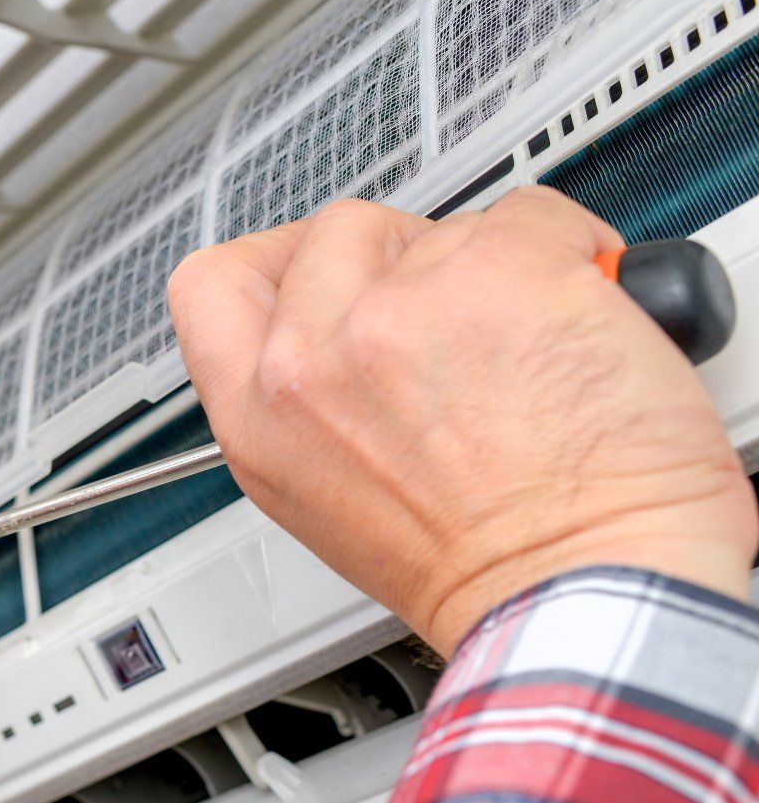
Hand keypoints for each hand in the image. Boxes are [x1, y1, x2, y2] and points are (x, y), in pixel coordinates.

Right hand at [168, 188, 754, 653]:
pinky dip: (571, 253)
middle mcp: (309, 364)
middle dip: (397, 264)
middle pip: (329, 235)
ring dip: (486, 264)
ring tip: (525, 339)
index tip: (324, 278)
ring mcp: (392, 312)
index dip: (273, 266)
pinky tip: (582, 316)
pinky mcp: (490, 270)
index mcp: (259, 427)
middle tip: (448, 324)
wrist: (592, 589)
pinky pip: (530, 214)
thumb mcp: (336, 511)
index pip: (210, 287)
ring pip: (429, 224)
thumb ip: (313, 411)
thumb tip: (350, 335)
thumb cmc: (499, 577)